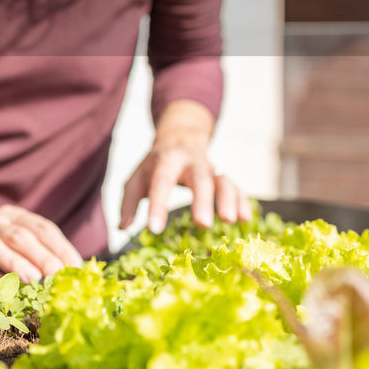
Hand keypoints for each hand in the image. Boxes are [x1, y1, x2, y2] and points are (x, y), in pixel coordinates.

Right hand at [0, 205, 82, 284]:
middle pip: (20, 236)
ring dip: (16, 264)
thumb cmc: (1, 257)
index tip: (75, 268)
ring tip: (34, 281)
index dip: (60, 247)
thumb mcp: (22, 248)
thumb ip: (44, 256)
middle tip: (57, 276)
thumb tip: (75, 275)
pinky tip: (10, 293)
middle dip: (42, 257)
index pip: (42, 228)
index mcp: (14, 216)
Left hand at [119, 144, 250, 233]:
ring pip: (223, 180)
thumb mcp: (136, 178)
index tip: (154, 229)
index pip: (160, 183)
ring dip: (228, 199)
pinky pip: (236, 186)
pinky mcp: (223, 176)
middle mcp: (191, 162)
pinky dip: (242, 201)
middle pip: (199, 179)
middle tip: (203, 224)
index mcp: (165, 161)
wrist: (179, 139)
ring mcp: (210, 168)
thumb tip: (121, 227)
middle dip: (202, 200)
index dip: (157, 206)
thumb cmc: (154, 166)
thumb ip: (128, 202)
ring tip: (231, 221)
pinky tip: (246, 219)